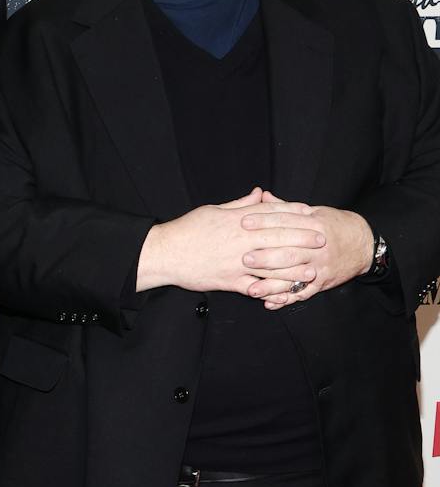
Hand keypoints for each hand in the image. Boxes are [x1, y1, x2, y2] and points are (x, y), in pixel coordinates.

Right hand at [137, 187, 326, 294]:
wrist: (165, 253)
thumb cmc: (186, 230)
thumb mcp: (212, 210)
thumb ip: (239, 204)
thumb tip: (259, 194)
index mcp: (236, 221)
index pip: (270, 213)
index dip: (292, 212)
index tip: (309, 212)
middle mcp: (239, 240)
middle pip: (277, 237)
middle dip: (302, 238)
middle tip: (322, 239)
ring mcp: (236, 262)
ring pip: (271, 265)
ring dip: (294, 268)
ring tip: (312, 270)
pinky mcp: (229, 281)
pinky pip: (255, 286)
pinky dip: (271, 290)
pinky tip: (286, 291)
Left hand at [241, 191, 373, 308]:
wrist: (365, 245)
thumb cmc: (335, 225)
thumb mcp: (314, 212)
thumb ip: (286, 207)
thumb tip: (262, 196)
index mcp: (315, 225)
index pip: (286, 222)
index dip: (264, 222)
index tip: (243, 222)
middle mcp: (317, 248)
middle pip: (289, 252)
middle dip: (266, 257)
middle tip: (245, 258)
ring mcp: (320, 267)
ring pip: (294, 276)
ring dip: (272, 284)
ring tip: (251, 289)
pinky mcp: (323, 283)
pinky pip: (303, 293)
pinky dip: (286, 299)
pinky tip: (270, 302)